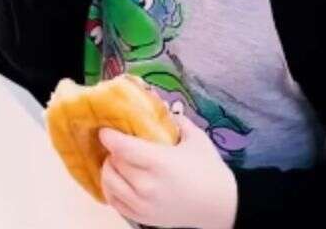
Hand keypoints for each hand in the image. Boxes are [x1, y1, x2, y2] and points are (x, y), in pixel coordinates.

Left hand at [98, 116, 237, 228]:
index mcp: (160, 163)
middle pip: (114, 164)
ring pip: (110, 184)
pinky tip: (117, 180)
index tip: (105, 130)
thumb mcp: (196, 139)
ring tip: (116, 162)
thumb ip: (177, 121)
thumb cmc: (209, 170)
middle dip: (112, 152)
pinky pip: (115, 203)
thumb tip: (160, 106)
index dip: (110, 137)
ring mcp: (143, 205)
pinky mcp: (142, 218)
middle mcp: (147, 185)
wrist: (220, 205)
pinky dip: (111, 189)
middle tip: (117, 144)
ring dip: (109, 170)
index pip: (123, 148)